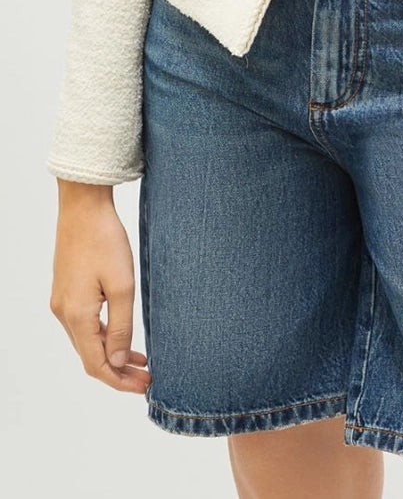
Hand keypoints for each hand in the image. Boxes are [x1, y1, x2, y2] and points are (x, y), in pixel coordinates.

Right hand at [50, 180, 151, 394]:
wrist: (83, 208)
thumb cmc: (105, 240)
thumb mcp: (122, 285)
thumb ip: (120, 327)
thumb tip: (116, 364)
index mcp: (77, 316)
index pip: (96, 365)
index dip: (119, 381)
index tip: (145, 387)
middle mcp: (64, 314)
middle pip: (90, 357)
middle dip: (118, 373)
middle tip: (146, 379)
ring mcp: (63, 303)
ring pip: (87, 342)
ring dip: (112, 355)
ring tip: (141, 363)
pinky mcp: (68, 292)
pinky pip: (85, 326)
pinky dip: (104, 337)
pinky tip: (123, 336)